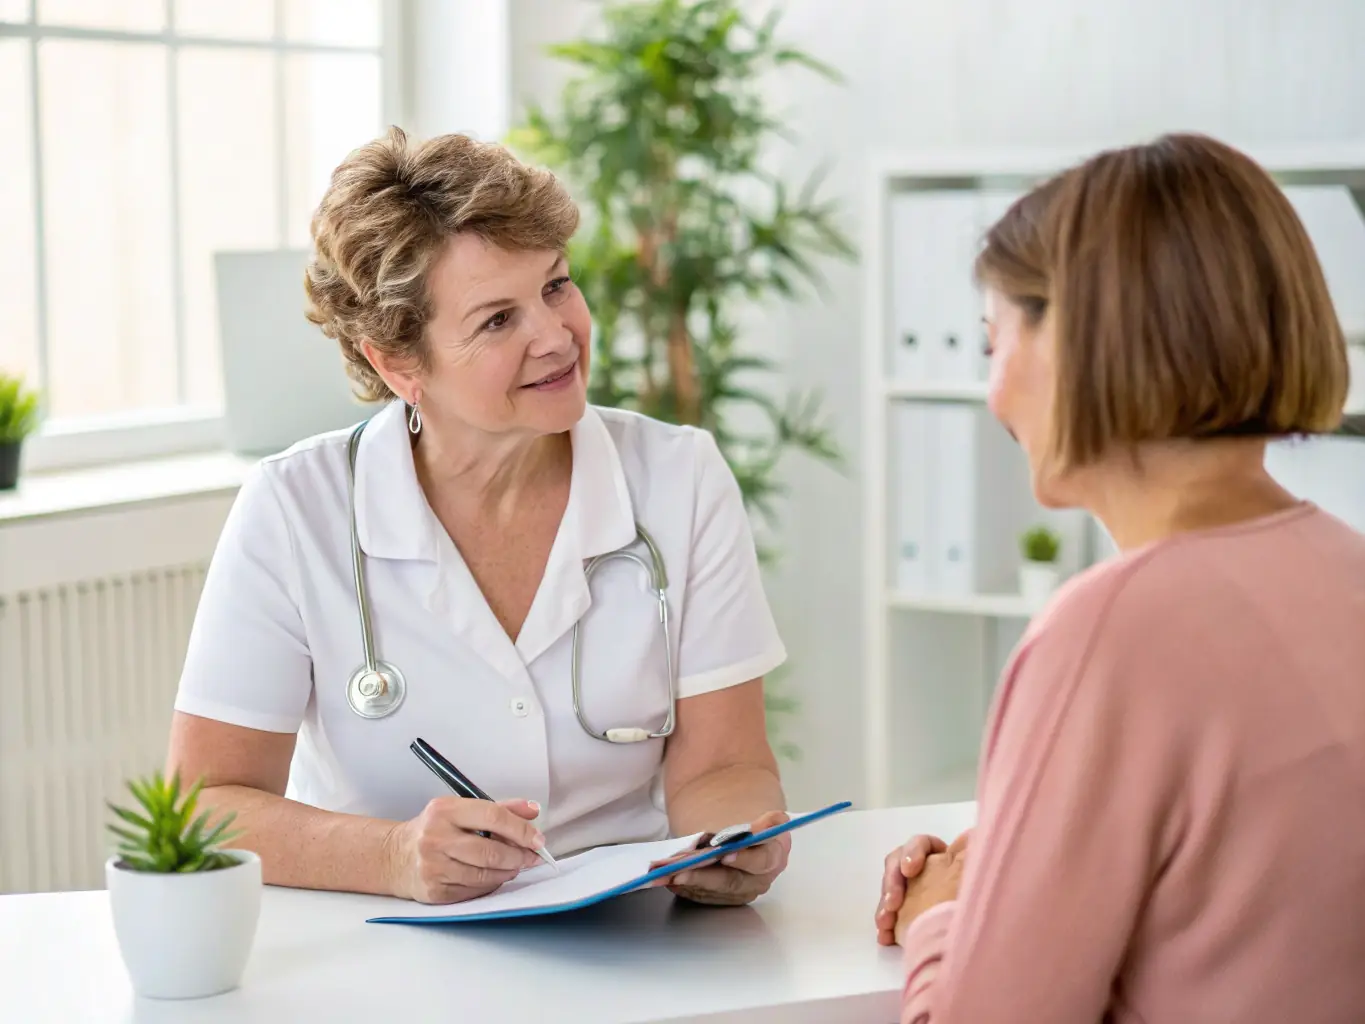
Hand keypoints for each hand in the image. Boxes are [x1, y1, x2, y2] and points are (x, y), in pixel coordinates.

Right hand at [383, 797, 546, 903]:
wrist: (394, 856)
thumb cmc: (433, 830)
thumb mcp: (460, 810)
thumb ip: (499, 808)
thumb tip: (533, 810)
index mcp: (444, 811)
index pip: (492, 816)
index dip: (520, 829)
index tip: (538, 839)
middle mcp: (435, 838)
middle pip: (490, 851)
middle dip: (519, 856)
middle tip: (532, 857)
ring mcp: (433, 867)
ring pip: (484, 874)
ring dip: (508, 872)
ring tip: (515, 866)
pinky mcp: (435, 891)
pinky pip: (474, 891)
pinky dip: (490, 884)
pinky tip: (495, 877)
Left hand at [647, 810, 791, 906]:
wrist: (748, 839)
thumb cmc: (753, 826)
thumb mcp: (764, 818)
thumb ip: (768, 822)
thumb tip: (768, 825)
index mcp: (775, 855)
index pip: (762, 861)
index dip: (745, 859)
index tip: (725, 855)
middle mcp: (761, 879)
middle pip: (732, 881)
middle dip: (703, 876)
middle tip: (679, 872)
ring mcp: (743, 891)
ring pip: (714, 891)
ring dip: (688, 883)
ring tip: (666, 875)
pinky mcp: (726, 899)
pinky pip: (705, 896)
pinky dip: (686, 888)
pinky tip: (670, 880)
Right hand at [875, 829, 970, 945]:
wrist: (973, 940)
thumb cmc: (976, 902)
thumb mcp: (974, 873)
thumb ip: (971, 853)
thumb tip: (974, 833)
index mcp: (941, 858)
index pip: (921, 844)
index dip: (912, 852)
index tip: (910, 870)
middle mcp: (923, 871)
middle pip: (897, 864)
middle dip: (892, 882)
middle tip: (893, 903)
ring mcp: (911, 893)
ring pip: (890, 890)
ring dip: (884, 905)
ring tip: (885, 923)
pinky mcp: (905, 915)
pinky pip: (889, 914)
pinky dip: (886, 924)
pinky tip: (886, 936)